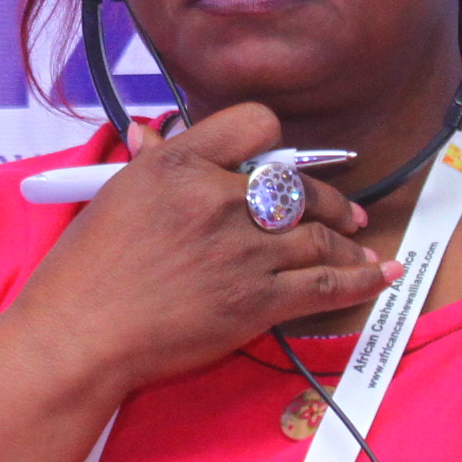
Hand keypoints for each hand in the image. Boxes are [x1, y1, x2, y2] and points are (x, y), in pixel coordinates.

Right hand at [0, 104, 396, 396]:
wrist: (80, 335)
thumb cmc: (85, 271)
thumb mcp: (113, 196)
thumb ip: (150, 163)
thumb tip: (156, 136)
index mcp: (180, 164)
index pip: (255, 125)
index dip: (273, 144)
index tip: (279, 164)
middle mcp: (218, 199)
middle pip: (296, 185)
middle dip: (327, 199)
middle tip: (343, 212)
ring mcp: (243, 251)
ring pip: (317, 234)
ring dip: (347, 241)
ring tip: (361, 246)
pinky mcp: (256, 301)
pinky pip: (323, 284)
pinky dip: (359, 280)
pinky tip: (381, 274)